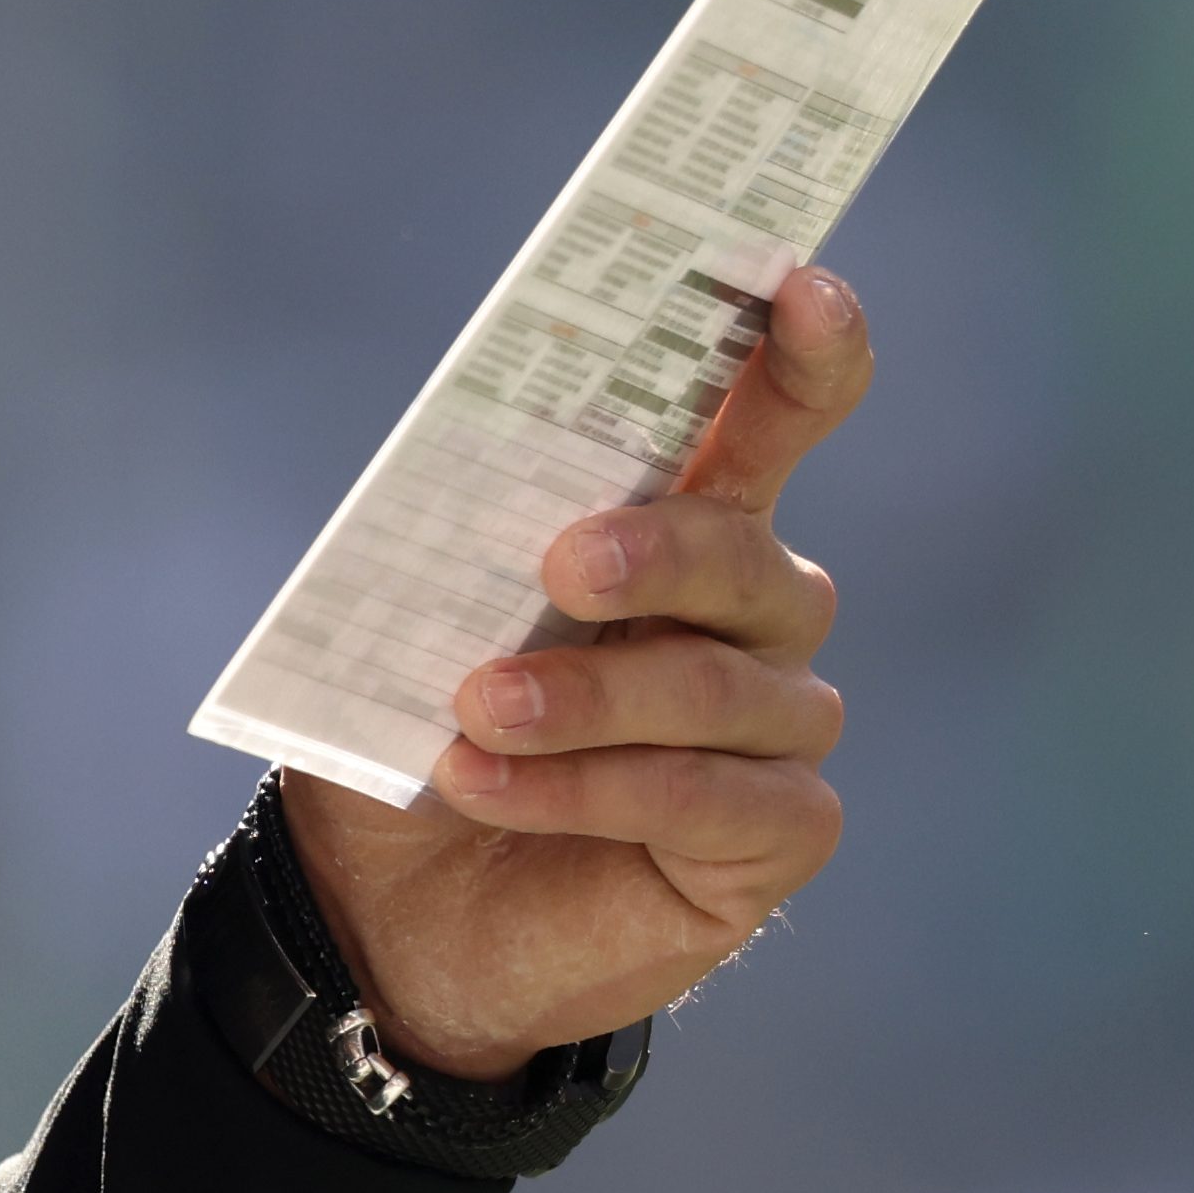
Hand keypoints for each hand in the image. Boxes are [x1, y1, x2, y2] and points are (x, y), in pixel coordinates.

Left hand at [277, 263, 869, 1078]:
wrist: (388, 910)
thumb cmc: (409, 732)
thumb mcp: (406, 621)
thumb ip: (456, 547)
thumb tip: (469, 484)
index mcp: (676, 524)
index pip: (772, 421)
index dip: (805, 352)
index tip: (800, 282)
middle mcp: (753, 616)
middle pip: (748, 555)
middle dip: (659, 550)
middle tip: (559, 563)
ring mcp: (778, 728)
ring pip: (724, 687)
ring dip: (592, 696)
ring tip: (472, 712)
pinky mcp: (776, 838)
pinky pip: (712, 800)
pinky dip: (592, 789)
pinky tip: (491, 790)